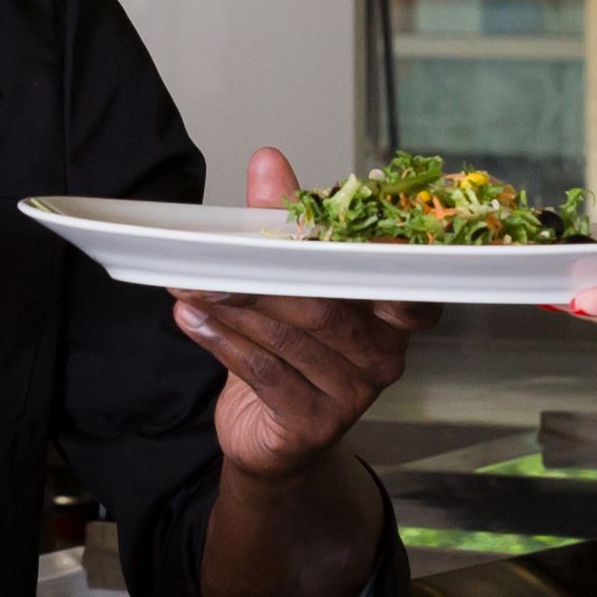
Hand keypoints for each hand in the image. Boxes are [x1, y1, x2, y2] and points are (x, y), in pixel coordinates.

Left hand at [174, 147, 430, 475]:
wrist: (274, 435)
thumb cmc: (293, 352)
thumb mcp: (292, 281)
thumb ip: (285, 224)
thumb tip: (269, 161)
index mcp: (392, 314)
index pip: (406, 281)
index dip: (378, 253)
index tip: (330, 225)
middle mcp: (382, 355)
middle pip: (328, 304)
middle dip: (268, 275)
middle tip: (218, 254)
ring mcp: (351, 395)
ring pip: (289, 338)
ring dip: (233, 305)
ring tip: (192, 281)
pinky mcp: (313, 423)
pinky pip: (264, 374)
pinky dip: (221, 341)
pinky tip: (190, 318)